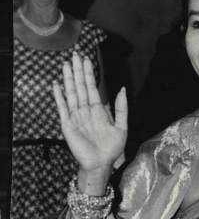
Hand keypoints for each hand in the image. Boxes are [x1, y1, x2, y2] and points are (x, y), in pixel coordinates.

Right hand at [53, 53, 127, 172]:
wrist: (100, 164)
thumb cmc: (112, 148)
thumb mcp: (122, 127)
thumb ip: (121, 108)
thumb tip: (122, 88)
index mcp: (98, 110)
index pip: (92, 87)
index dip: (89, 73)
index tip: (87, 59)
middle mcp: (85, 110)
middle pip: (80, 86)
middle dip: (78, 71)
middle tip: (76, 54)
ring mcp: (76, 116)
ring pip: (71, 93)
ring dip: (68, 79)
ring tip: (66, 64)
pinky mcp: (67, 124)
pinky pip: (62, 108)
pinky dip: (59, 96)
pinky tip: (56, 84)